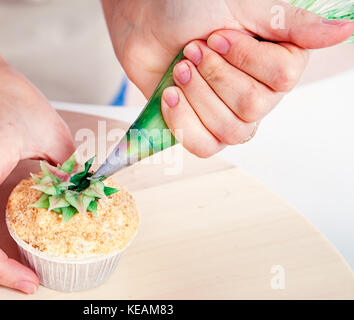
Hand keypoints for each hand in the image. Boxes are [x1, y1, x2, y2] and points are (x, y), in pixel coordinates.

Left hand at [103, 0, 353, 155]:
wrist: (146, 24)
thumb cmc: (191, 8)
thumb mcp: (245, 5)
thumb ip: (291, 23)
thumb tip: (345, 31)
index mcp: (278, 63)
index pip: (282, 80)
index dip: (245, 60)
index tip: (218, 36)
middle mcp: (260, 94)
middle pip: (252, 108)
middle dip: (214, 75)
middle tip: (192, 49)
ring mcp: (229, 115)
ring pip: (230, 131)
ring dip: (197, 95)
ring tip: (180, 68)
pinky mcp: (200, 129)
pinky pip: (203, 146)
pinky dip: (183, 121)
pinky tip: (170, 95)